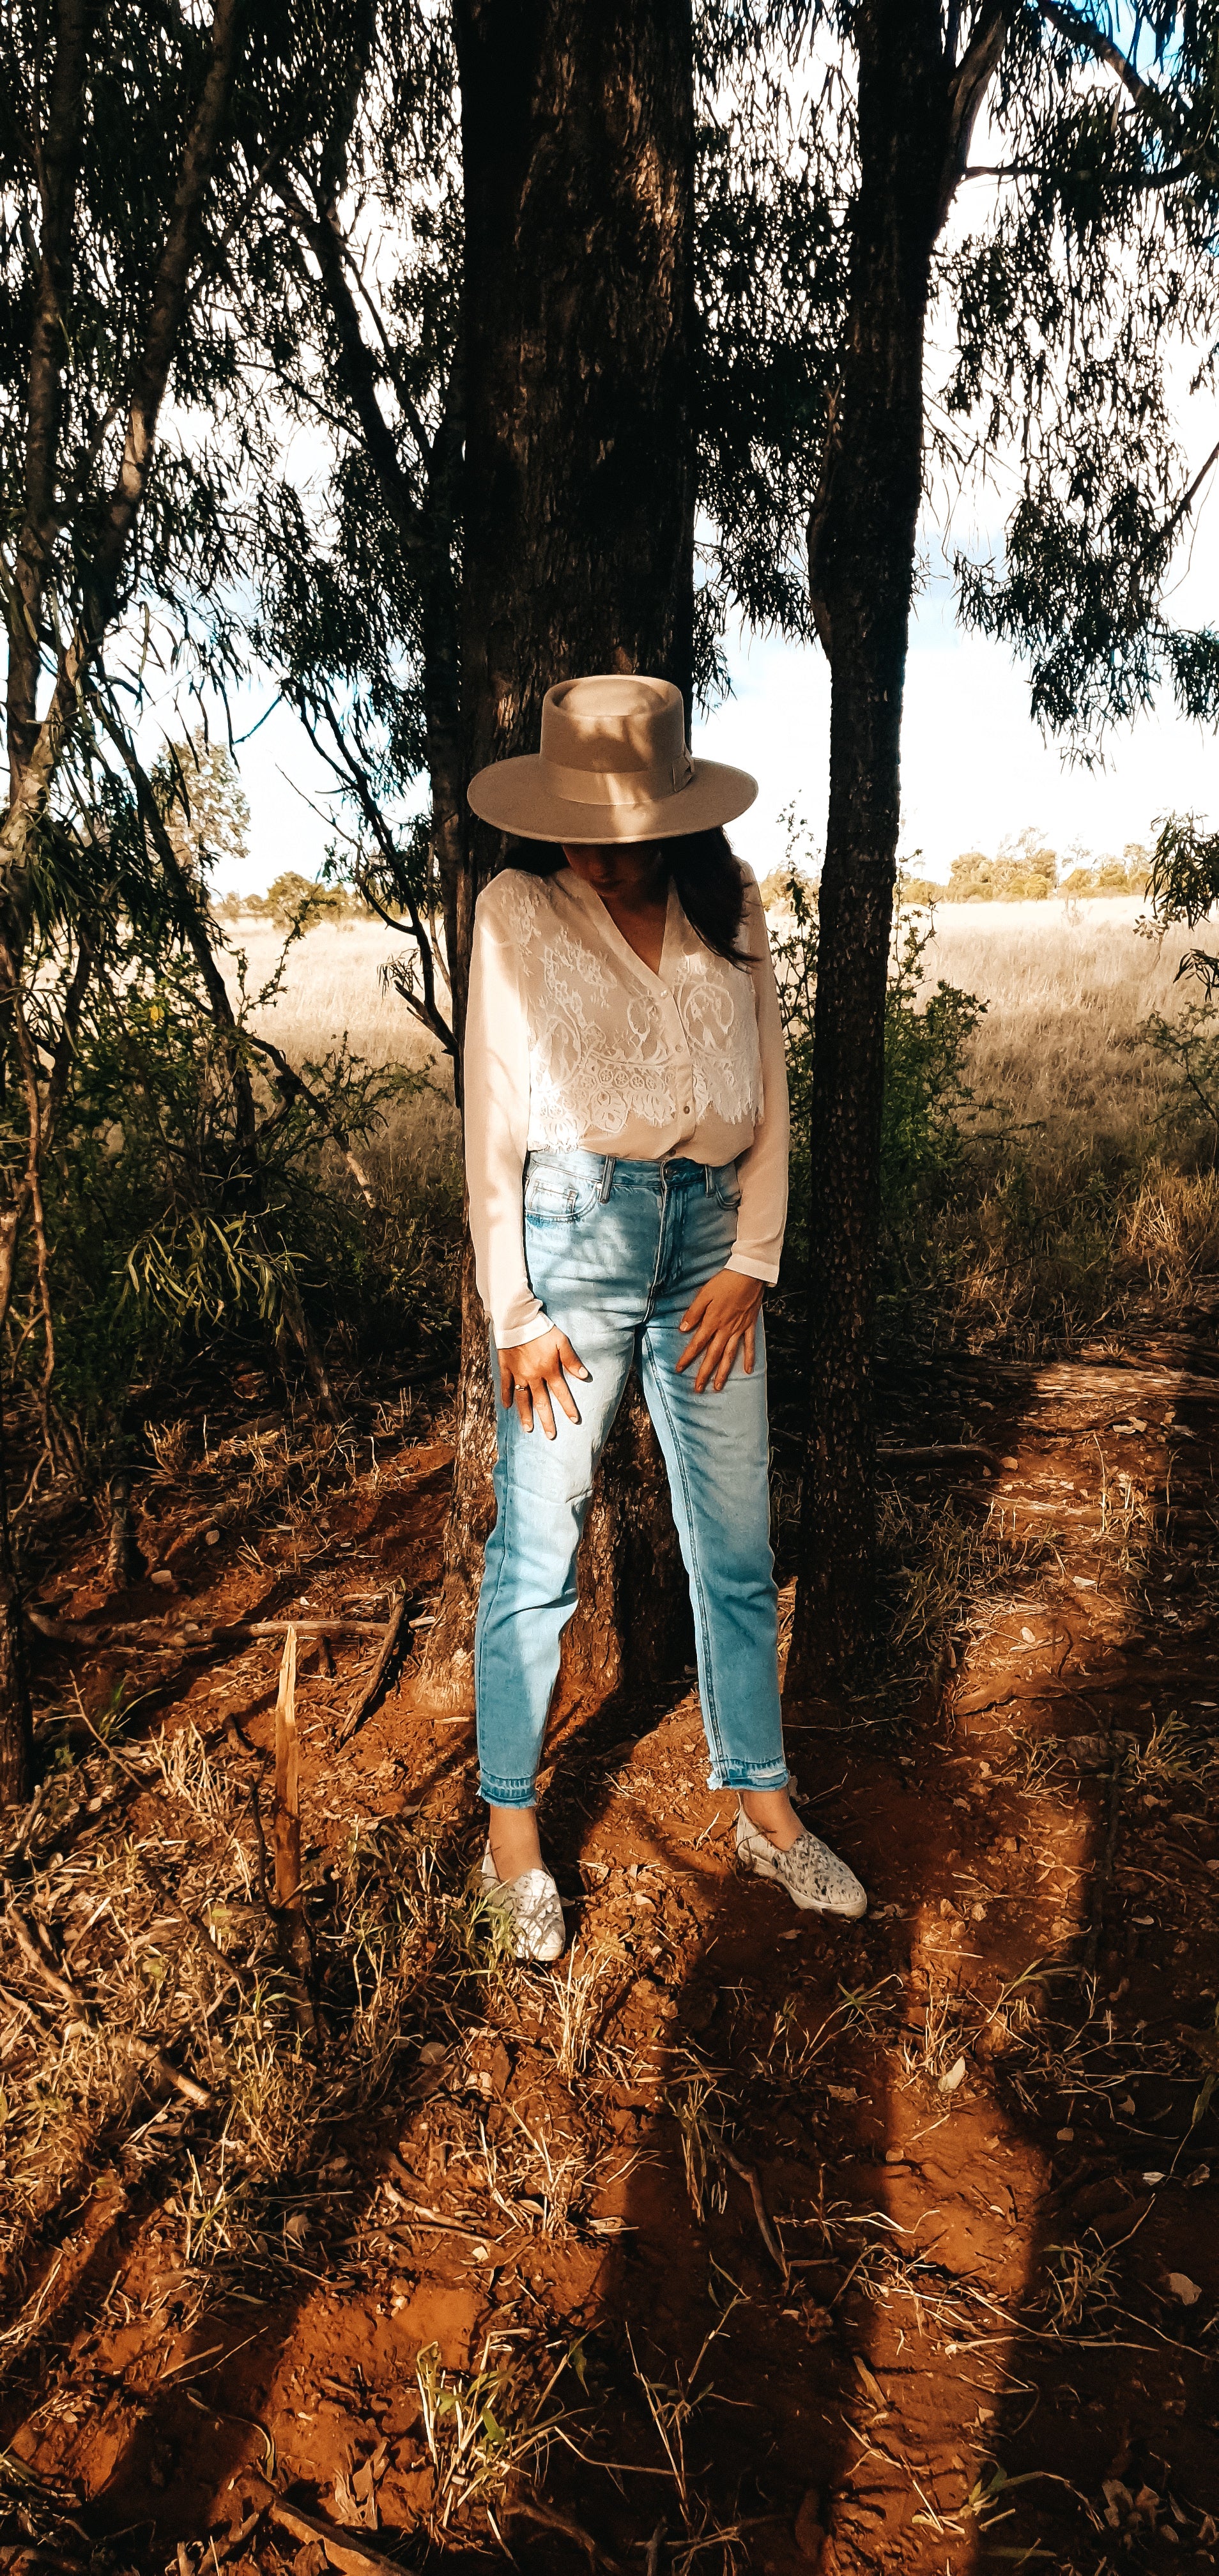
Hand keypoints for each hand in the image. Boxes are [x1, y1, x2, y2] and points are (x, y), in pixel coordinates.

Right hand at [498, 1326, 589, 1436]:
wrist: (518, 1320)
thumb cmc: (542, 1329)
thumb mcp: (562, 1342)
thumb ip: (572, 1360)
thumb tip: (585, 1376)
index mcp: (549, 1370)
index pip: (561, 1393)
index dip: (568, 1407)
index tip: (575, 1420)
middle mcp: (534, 1376)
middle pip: (541, 1402)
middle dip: (547, 1420)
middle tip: (551, 1436)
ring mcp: (518, 1374)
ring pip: (522, 1399)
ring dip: (526, 1415)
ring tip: (528, 1429)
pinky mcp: (506, 1368)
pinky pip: (506, 1385)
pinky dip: (506, 1396)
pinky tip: (506, 1407)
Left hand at [676, 1269, 763, 1391]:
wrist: (749, 1274)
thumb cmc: (725, 1282)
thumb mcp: (704, 1294)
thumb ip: (694, 1313)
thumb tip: (683, 1329)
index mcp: (712, 1321)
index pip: (697, 1344)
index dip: (687, 1357)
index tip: (679, 1369)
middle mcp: (725, 1329)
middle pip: (713, 1355)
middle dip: (704, 1373)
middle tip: (698, 1389)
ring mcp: (739, 1329)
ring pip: (730, 1355)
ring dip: (723, 1372)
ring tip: (718, 1387)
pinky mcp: (749, 1326)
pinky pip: (749, 1345)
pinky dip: (749, 1358)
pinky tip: (747, 1371)